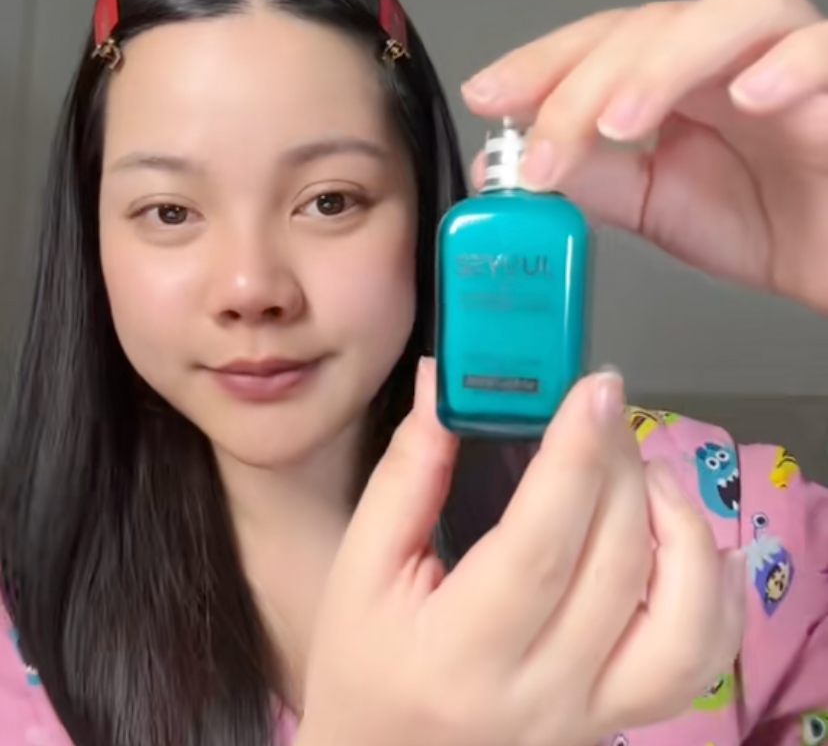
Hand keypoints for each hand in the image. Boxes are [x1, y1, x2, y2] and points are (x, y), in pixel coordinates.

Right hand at [298, 359, 742, 745]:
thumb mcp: (361, 567)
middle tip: (602, 410)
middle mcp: (542, 694)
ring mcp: (594, 715)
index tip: (595, 389)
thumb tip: (446, 382)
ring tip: (645, 474)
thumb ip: (409, 473)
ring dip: (681, 525)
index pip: (539, 547)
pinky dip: (717, 591)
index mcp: (461, 653)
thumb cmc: (361, 663)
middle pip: (616, 563)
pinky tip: (693, 540)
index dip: (575, 459)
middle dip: (621, 466)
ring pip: (683, 619)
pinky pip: (700, 660)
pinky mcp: (621, 718)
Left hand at [463, 0, 827, 313]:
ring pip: (736, 11)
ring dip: (666, 63)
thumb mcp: (659, 204)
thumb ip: (592, 181)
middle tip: (545, 149)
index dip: (543, 64)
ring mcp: (794, 59)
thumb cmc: (770, 223)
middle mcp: (732, 55)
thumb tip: (506, 170)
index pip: (604, 44)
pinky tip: (748, 97)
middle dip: (584, 82)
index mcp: (682, 79)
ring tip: (620, 123)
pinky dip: (791, 65)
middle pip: (652, 25)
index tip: (489, 96)